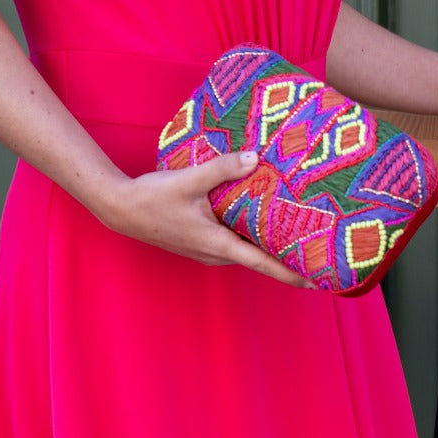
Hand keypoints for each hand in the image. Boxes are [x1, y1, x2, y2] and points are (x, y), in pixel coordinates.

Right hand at [98, 150, 314, 286]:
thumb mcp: (189, 179)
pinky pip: (232, 242)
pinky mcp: (200, 243)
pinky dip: (248, 234)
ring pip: (245, 249)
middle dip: (285, 256)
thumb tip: (255, 158)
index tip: (315, 280)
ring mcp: (207, 251)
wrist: (122, 209)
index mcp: (218, 245)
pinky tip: (256, 217)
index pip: (263, 264)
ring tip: (293, 232)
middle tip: (314, 248)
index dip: (291, 273)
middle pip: (259, 258)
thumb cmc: (153, 198)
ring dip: (266, 244)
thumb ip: (223, 168)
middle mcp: (216, 254)